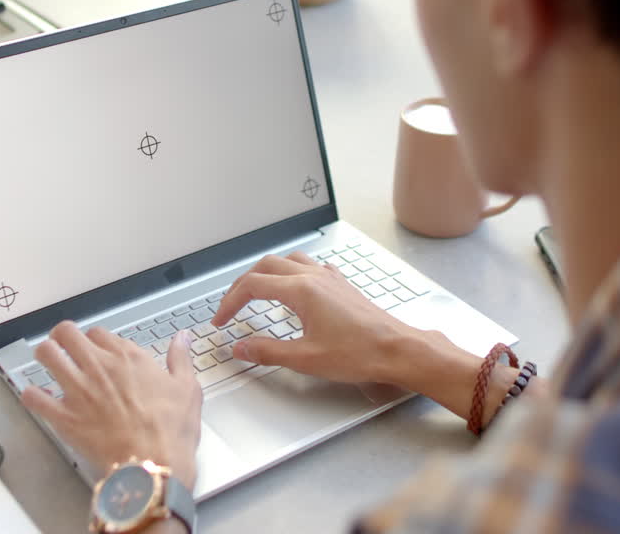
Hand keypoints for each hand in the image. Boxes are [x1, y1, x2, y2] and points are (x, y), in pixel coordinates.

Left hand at [21, 321, 201, 489]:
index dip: (94, 338)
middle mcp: (100, 367)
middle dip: (61, 336)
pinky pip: (35, 398)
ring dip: (44, 356)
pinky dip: (31, 396)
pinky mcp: (65, 417)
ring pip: (47, 355)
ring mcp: (79, 390)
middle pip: (67, 333)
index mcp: (128, 358)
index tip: (96, 348)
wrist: (153, 464)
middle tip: (62, 345)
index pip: (99, 332)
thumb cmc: (171, 431)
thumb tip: (181, 339)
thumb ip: (180, 359)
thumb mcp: (187, 389)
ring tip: (46, 362)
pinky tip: (36, 397)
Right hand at [212, 252, 519, 429]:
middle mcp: (314, 278)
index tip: (221, 321)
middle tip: (232, 306)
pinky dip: (293, 272)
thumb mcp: (305, 359)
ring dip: (267, 272)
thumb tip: (240, 348)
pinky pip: (310, 266)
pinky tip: (295, 288)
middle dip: (243, 284)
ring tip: (257, 292)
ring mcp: (330, 278)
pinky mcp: (342, 285)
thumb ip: (267, 351)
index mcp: (301, 291)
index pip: (252, 286)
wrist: (397, 350)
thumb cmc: (360, 353)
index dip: (230, 302)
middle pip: (266, 266)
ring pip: (289, 260)